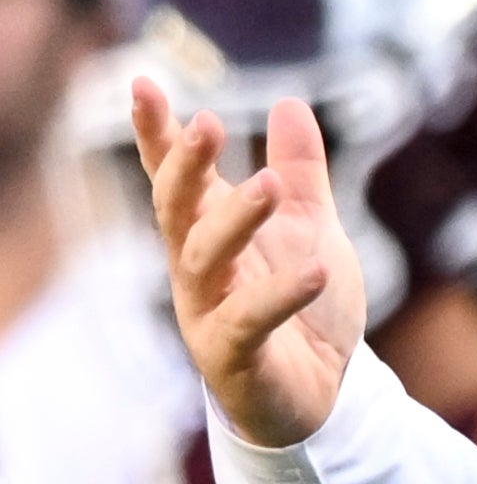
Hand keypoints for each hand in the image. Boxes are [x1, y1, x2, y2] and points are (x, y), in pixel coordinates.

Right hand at [134, 83, 365, 449]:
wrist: (325, 398)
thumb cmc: (305, 309)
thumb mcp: (312, 229)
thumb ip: (302, 172)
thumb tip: (289, 103)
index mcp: (211, 233)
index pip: (177, 178)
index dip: (157, 135)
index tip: (144, 85)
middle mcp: (198, 270)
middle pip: (177, 211)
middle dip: (184, 168)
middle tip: (206, 125)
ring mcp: (209, 313)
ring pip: (206, 260)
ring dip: (235, 220)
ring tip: (270, 185)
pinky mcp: (235, 357)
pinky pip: (251, 320)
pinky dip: (280, 294)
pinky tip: (313, 269)